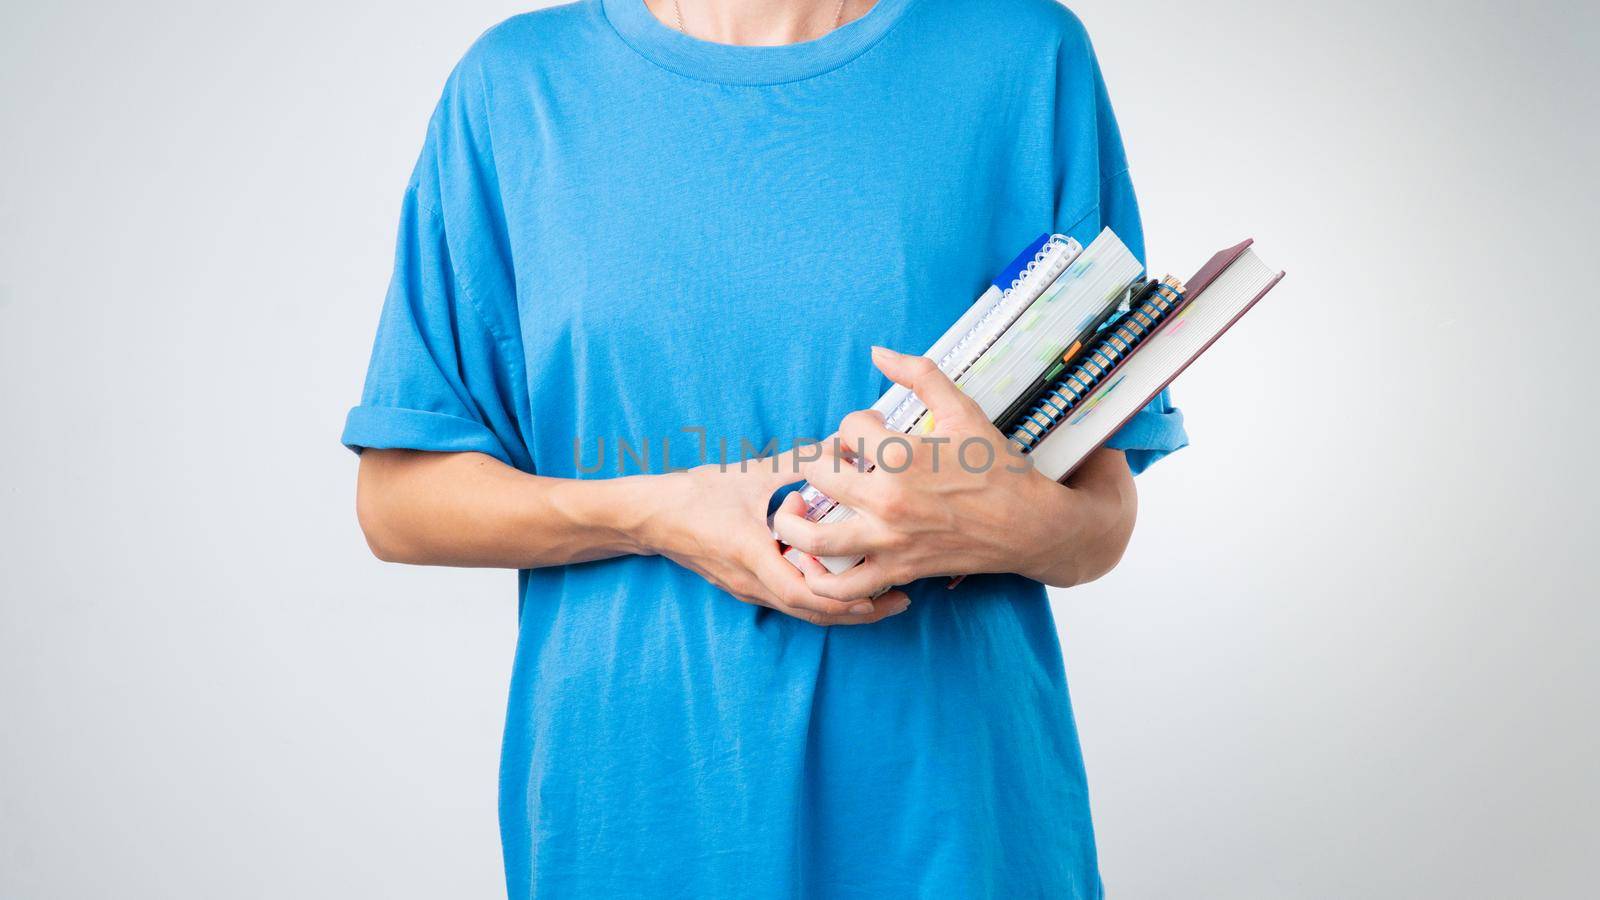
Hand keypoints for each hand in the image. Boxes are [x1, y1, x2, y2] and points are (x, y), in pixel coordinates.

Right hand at [637, 449, 911, 625]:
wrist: (654, 517)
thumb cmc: (699, 494)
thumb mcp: (752, 475)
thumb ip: (800, 462)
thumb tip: (843, 443)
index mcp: (753, 554)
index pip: (805, 591)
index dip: (846, 596)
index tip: (882, 587)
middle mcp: (753, 581)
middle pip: (812, 611)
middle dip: (859, 611)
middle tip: (899, 601)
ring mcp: (748, 589)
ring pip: (803, 611)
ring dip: (842, 609)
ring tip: (882, 601)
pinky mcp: (747, 587)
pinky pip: (790, 602)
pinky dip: (820, 600)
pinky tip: (843, 588)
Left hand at [772, 346, 1136, 597]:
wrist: (1030, 526)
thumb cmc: (998, 467)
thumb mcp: (963, 410)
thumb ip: (920, 374)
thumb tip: (876, 352)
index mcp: (903, 456)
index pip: (848, 427)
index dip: (858, 422)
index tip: (875, 430)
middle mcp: (888, 500)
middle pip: (816, 473)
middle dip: (819, 459)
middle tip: (837, 461)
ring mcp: (889, 541)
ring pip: (811, 537)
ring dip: (793, 520)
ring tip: (799, 506)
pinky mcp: (896, 571)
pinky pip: (843, 588)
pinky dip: (822, 580)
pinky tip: (822, 558)